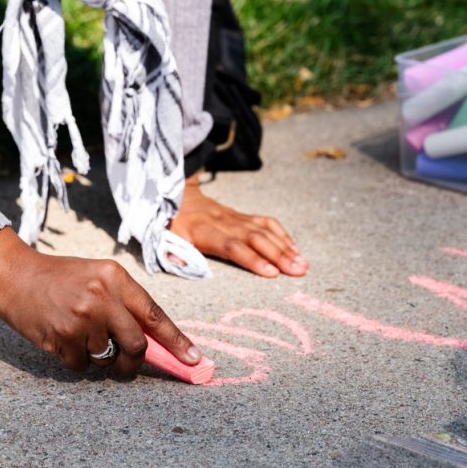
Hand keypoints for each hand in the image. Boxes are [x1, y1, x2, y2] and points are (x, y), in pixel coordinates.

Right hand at [0, 228, 200, 375]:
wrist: (14, 275)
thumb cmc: (59, 278)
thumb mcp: (96, 277)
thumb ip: (123, 303)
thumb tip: (153, 340)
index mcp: (115, 277)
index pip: (154, 315)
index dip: (176, 341)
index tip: (194, 360)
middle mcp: (101, 297)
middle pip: (136, 345)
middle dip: (134, 362)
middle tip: (126, 365)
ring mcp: (81, 319)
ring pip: (107, 359)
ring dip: (98, 358)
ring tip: (80, 337)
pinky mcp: (62, 337)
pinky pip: (82, 366)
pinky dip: (76, 361)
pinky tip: (63, 341)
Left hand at [169, 175, 307, 277]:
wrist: (179, 194)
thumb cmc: (172, 221)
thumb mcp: (163, 234)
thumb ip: (171, 248)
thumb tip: (177, 260)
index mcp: (206, 232)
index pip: (233, 247)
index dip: (252, 259)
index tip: (271, 273)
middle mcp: (226, 224)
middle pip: (257, 239)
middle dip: (279, 256)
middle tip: (299, 271)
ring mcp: (237, 219)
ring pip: (266, 231)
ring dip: (286, 248)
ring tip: (303, 265)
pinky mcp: (244, 216)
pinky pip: (267, 223)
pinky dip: (283, 235)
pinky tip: (295, 250)